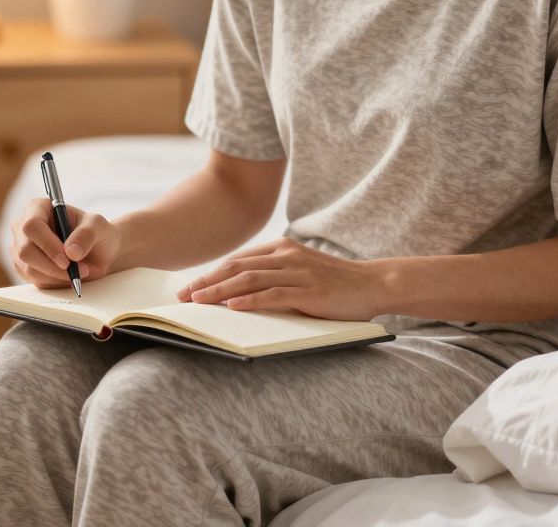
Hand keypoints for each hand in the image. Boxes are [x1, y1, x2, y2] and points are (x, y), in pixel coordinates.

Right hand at [10, 199, 121, 288]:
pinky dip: (55, 283)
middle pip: (25, 250)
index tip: (67, 259)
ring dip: (57, 276)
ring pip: (29, 269)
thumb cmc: (97, 233)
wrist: (100, 253)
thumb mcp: (99, 227)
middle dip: (52, 265)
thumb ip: (87, 234)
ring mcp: (21, 249)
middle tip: (76, 270)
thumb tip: (70, 252)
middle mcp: (23, 227)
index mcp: (38, 208)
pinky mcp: (25, 269)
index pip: (31, 226)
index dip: (47, 244)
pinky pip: (35, 281)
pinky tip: (70, 276)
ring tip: (80, 271)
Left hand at [175, 237, 384, 320]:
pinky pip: (273, 295)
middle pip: (236, 267)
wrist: (373, 283)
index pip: (237, 261)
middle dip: (206, 282)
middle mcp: (286, 256)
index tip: (189, 288)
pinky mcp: (309, 291)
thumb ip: (274, 275)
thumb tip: (239, 292)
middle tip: (183, 297)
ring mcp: (297, 273)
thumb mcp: (301, 271)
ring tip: (198, 302)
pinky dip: (249, 301)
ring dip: (219, 292)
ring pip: (248, 280)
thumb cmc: (335, 283)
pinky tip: (232, 307)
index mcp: (282, 249)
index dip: (210, 274)